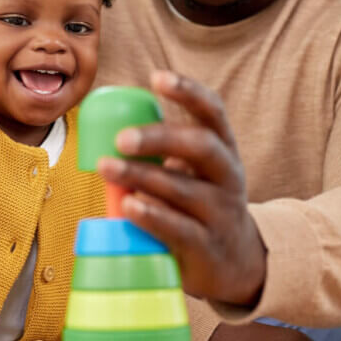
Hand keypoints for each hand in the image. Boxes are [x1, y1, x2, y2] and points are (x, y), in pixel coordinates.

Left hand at [96, 71, 264, 305]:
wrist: (235, 263)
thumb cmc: (200, 207)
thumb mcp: (194, 173)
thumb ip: (162, 152)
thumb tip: (105, 125)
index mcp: (223, 150)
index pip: (213, 112)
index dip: (188, 91)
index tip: (157, 77)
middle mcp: (228, 176)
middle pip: (201, 147)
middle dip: (161, 137)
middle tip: (121, 138)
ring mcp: (222, 213)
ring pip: (184, 189)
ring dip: (142, 176)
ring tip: (106, 167)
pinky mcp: (209, 247)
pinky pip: (182, 229)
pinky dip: (154, 216)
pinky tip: (130, 205)